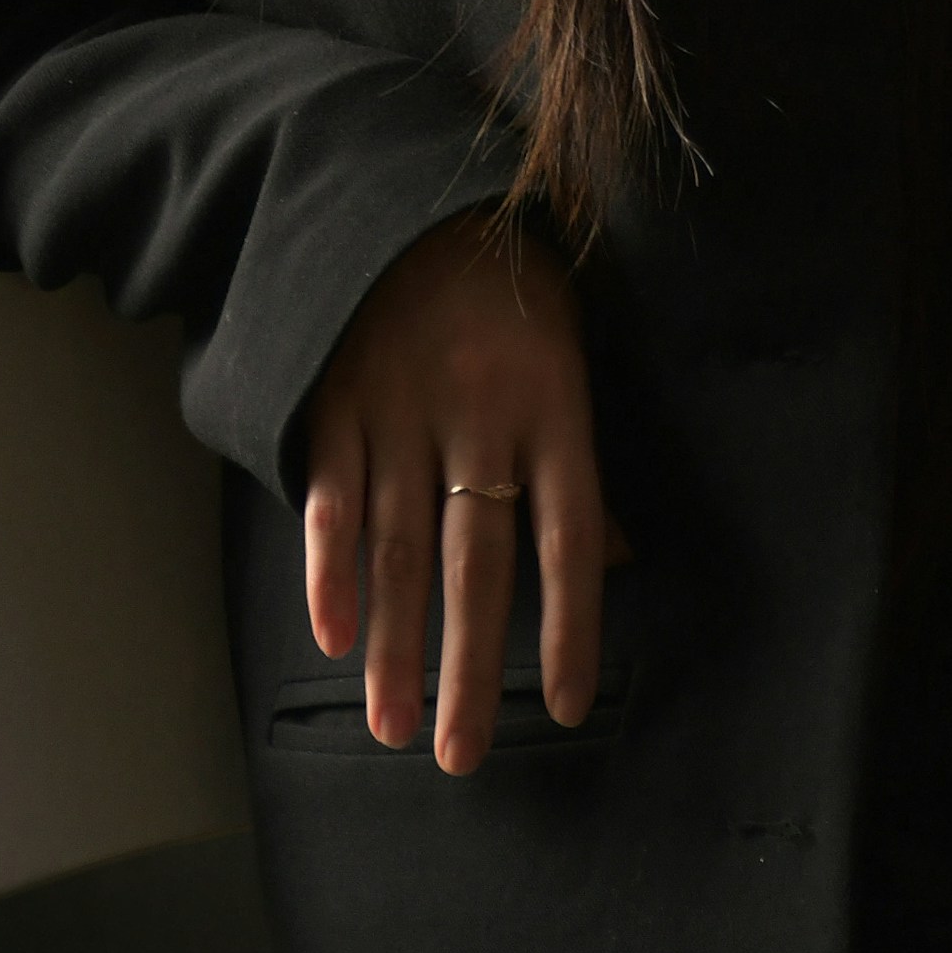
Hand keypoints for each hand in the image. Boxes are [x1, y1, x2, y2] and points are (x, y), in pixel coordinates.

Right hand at [305, 208, 624, 775]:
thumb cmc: (509, 287)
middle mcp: (481, 416)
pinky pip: (335, 497)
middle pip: (477, 563)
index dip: (568, 624)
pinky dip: (330, 568)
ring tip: (394, 728)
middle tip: (461, 758)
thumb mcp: (570, 349)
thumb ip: (579, 460)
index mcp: (553, 404)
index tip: (563, 706)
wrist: (408, 194)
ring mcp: (404, 409)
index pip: (569, 536)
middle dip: (468, 669)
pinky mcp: (339, 402)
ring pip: (402, 548)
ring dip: (395, 646)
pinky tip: (332, 636)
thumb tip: (621, 559)